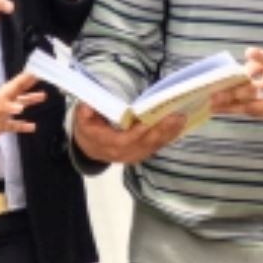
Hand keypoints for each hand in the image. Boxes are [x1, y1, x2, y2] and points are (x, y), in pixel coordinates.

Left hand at [0, 72, 47, 144]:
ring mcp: (3, 114)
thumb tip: (21, 107)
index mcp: (2, 95)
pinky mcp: (0, 126)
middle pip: (20, 91)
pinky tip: (32, 127)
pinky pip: (15, 125)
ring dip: (30, 101)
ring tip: (43, 97)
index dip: (28, 76)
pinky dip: (24, 126)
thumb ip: (5, 106)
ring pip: (20, 105)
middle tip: (42, 78)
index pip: (18, 83)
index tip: (39, 70)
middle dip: (31, 84)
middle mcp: (4, 102)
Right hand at [70, 103, 185, 164]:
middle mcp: (123, 153)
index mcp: (107, 144)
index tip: (148, 122)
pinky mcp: (143, 152)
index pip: (124, 141)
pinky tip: (180, 125)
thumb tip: (87, 108)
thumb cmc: (88, 129)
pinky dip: (169, 136)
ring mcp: (135, 154)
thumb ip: (84, 114)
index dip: (137, 133)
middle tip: (175, 116)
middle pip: (144, 144)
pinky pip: (157, 146)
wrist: (90, 148)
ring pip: (154, 146)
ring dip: (169, 133)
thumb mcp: (81, 120)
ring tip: (181, 118)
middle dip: (160, 130)